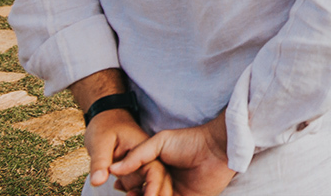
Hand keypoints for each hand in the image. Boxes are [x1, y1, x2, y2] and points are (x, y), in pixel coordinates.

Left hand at [85, 110, 170, 195]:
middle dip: (148, 194)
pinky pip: (137, 187)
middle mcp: (149, 158)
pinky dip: (133, 193)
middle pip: (155, 183)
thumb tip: (97, 182)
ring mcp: (142, 165)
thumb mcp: (100, 142)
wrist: (106, 118)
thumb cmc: (104, 126)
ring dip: (140, 195)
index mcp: (146, 149)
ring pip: (146, 188)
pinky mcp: (134, 171)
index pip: (156, 173)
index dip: (153, 190)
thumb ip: (100, 162)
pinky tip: (123, 193)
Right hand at [110, 113, 234, 195]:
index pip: (139, 185)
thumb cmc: (190, 141)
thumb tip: (113, 169)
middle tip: (133, 193)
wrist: (217, 147)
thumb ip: (137, 156)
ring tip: (141, 194)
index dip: (129, 188)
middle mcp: (166, 184)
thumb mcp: (160, 142)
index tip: (121, 187)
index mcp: (158, 171)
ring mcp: (176, 194)